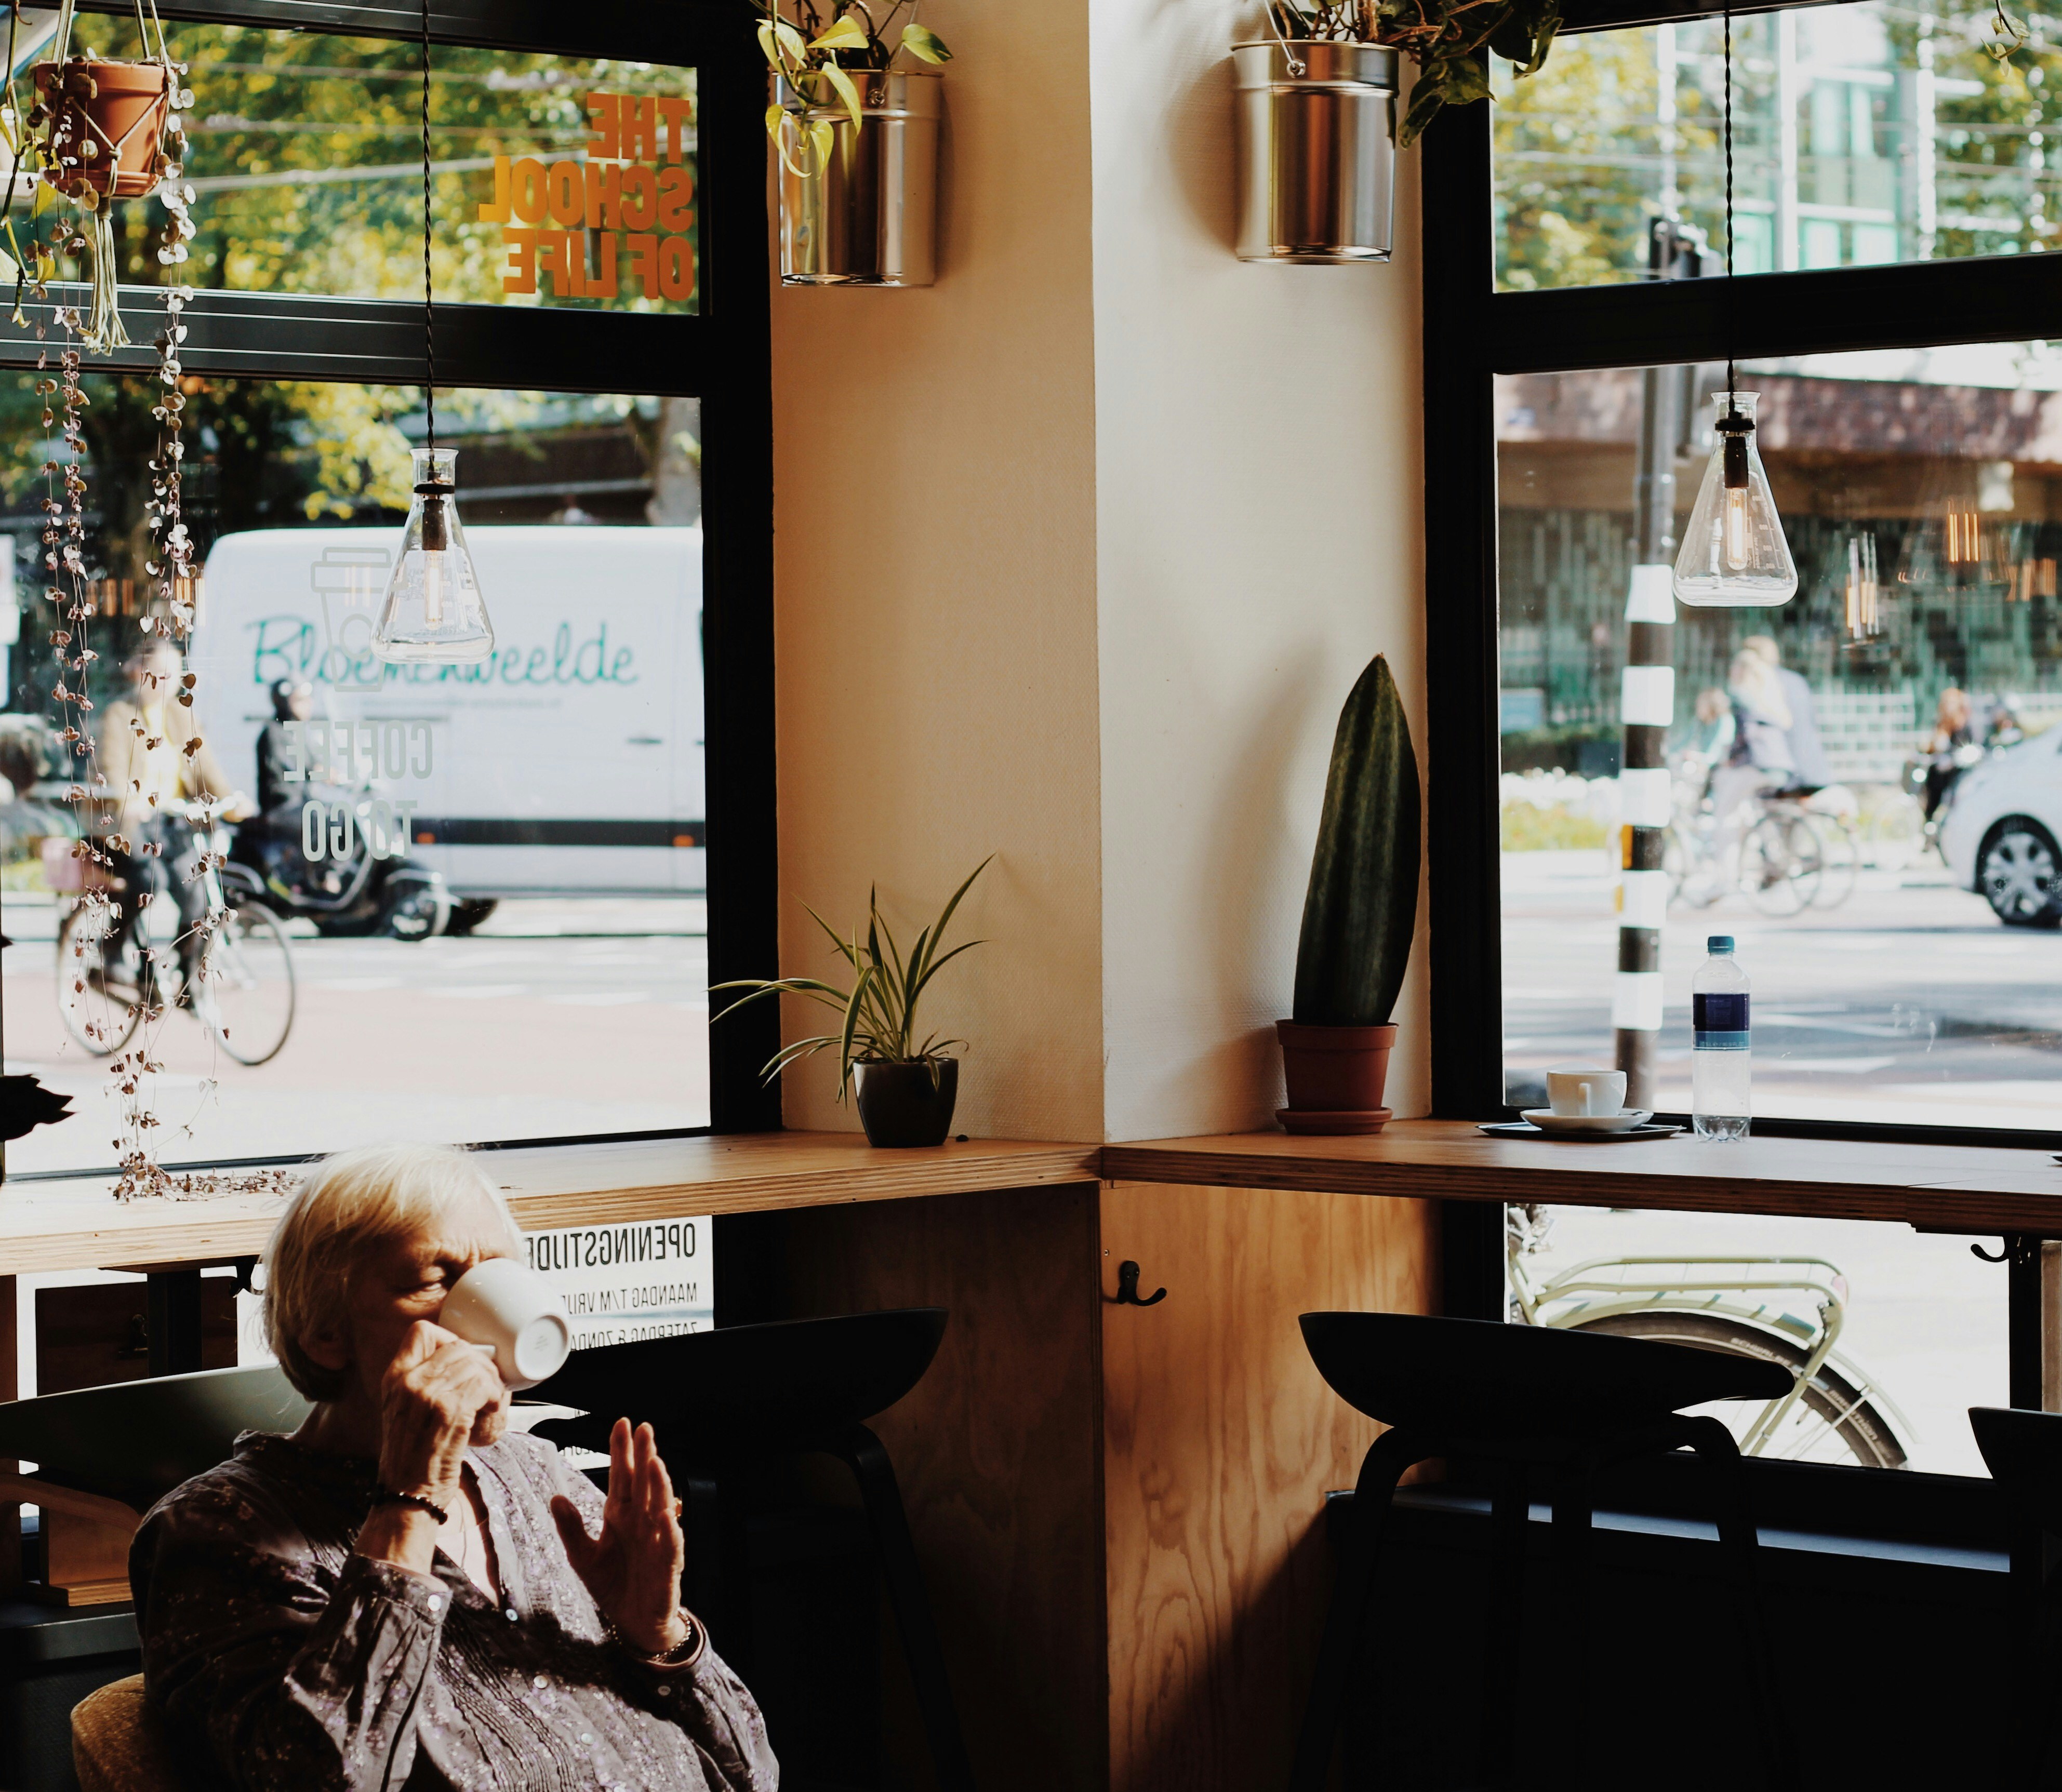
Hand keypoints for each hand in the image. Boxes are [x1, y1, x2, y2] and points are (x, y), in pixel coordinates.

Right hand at [375, 1320, 505, 1506]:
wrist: (407, 1495)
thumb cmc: (414, 1457)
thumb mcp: (406, 1410)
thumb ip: (424, 1383)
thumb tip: (467, 1361)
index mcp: (395, 1378)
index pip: (421, 1331)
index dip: (450, 1338)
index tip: (463, 1360)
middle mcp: (408, 1382)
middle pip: (458, 1346)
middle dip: (481, 1363)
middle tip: (488, 1386)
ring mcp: (427, 1395)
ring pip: (475, 1365)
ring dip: (492, 1382)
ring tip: (492, 1401)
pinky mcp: (448, 1411)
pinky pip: (483, 1385)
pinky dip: (495, 1397)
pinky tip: (492, 1410)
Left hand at [551, 1419, 687, 1657]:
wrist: (632, 1621)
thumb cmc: (612, 1584)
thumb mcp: (583, 1557)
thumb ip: (571, 1528)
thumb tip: (555, 1497)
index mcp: (620, 1515)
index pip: (622, 1477)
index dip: (622, 1451)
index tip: (622, 1423)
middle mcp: (641, 1521)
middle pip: (644, 1483)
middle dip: (645, 1456)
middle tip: (645, 1429)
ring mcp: (657, 1540)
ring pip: (660, 1506)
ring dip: (659, 1485)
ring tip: (655, 1462)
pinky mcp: (667, 1566)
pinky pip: (670, 1545)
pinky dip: (670, 1531)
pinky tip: (666, 1515)